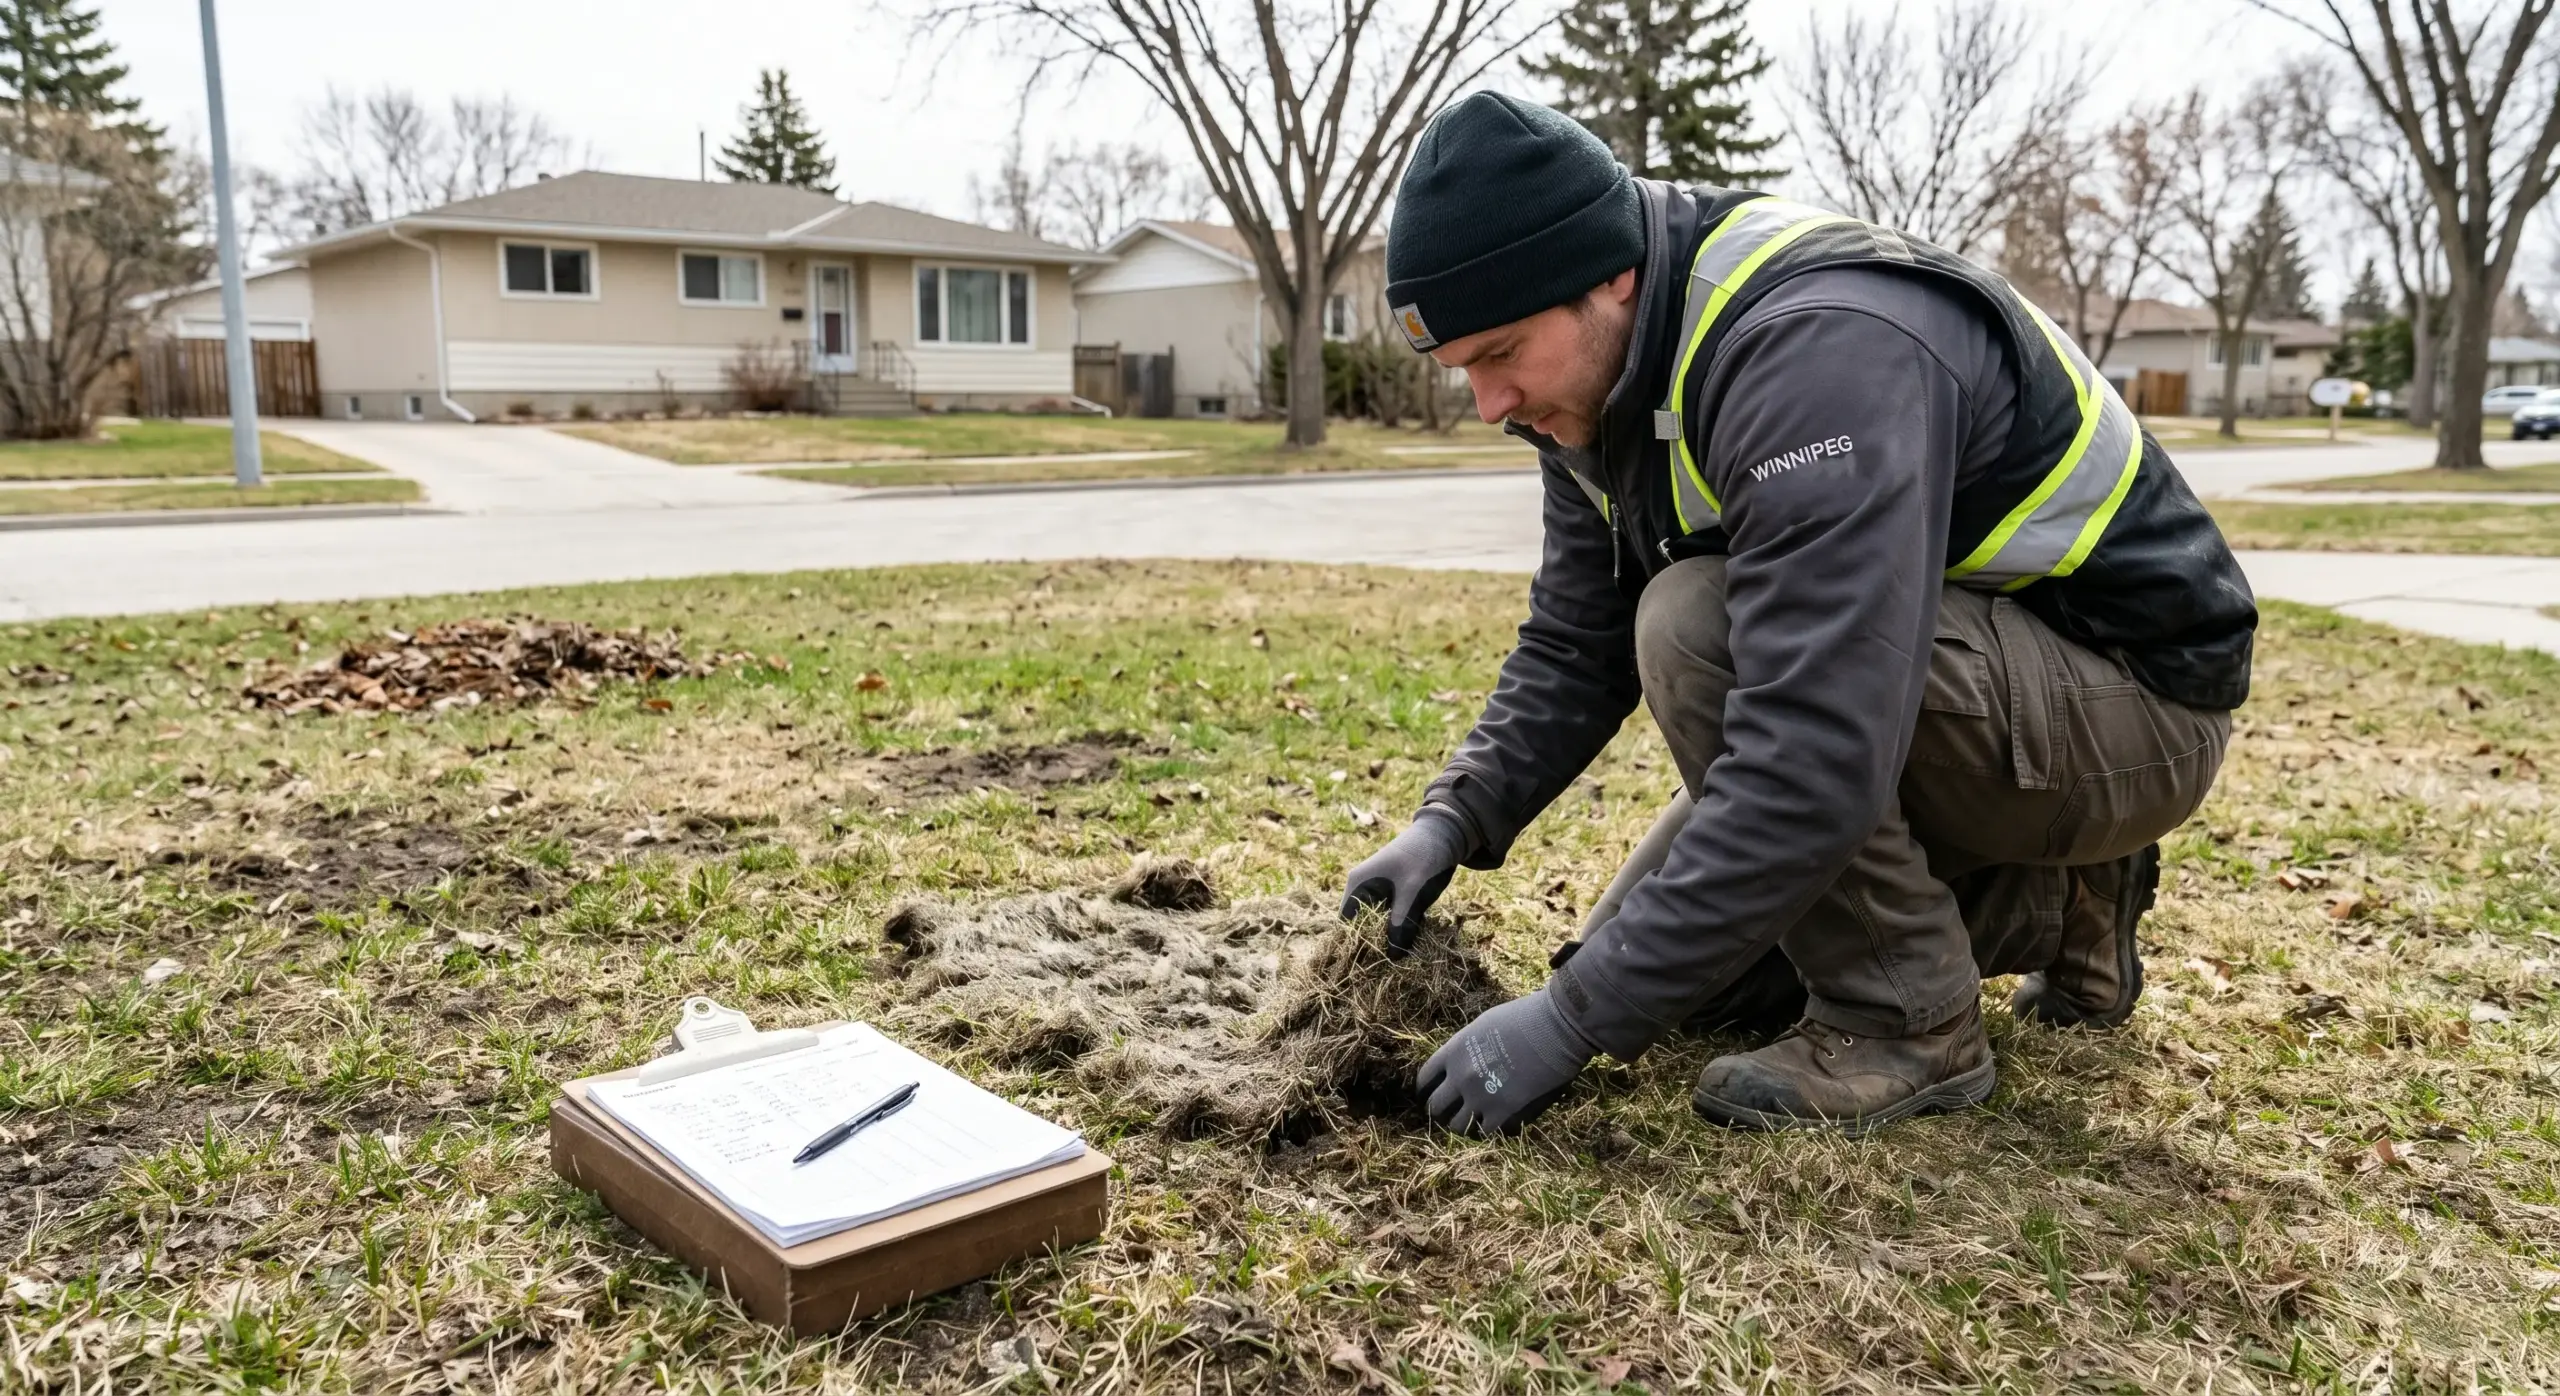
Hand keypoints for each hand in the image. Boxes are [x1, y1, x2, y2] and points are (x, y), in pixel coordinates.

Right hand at [1339, 809, 1467, 957]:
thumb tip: (1393, 957)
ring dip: (1388, 940)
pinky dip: (1399, 931)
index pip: (1347, 924)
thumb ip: (1401, 923)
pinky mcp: (1396, 896)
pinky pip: (1393, 919)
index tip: (1367, 969)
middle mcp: (1364, 889)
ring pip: (1379, 924)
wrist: (1445, 833)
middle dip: (1373, 947)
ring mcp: (1381, 892)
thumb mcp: (1412, 891)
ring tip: (1397, 964)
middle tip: (1385, 971)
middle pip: (1361, 926)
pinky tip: (1409, 948)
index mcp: (1359, 885)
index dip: (1355, 947)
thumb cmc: (1422, 856)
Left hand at [1416, 986, 1595, 1135]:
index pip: (1425, 1078)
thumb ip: (1467, 1046)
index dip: (1426, 1089)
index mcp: (1453, 1051)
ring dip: (1462, 1125)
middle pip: (1435, 1106)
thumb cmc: (1524, 1017)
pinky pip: (1484, 1131)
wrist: (1554, 1028)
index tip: (1431, 1094)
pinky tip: (1493, 1123)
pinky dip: (1487, 1129)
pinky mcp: (1502, 1110)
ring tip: (1471, 1122)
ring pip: (1456, 1125)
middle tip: (1451, 1112)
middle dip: (1441, 1111)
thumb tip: (1464, 1059)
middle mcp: (1460, 1076)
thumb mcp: (1483, 1025)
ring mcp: (1479, 1095)